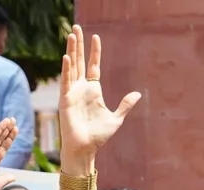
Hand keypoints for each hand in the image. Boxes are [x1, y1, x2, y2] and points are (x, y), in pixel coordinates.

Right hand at [57, 25, 140, 167]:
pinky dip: (66, 69)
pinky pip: (65, 81)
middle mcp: (81, 88)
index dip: (95, 52)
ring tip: (71, 35)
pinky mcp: (65, 100)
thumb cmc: (98, 136)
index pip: (93, 66)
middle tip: (76, 27)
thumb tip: (138, 94)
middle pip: (80, 61)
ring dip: (72, 51)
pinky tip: (67, 57)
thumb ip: (125, 105)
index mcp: (93, 91)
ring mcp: (72, 93)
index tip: (96, 37)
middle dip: (79, 44)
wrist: (85, 149)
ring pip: (72, 67)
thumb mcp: (116, 118)